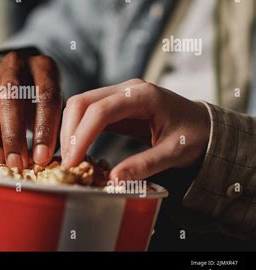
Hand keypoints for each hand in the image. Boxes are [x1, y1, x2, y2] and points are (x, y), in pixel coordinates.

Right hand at [0, 51, 61, 169]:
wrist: (19, 81)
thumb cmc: (40, 102)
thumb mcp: (54, 109)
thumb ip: (53, 129)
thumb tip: (42, 161)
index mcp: (43, 67)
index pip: (45, 95)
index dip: (44, 129)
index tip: (41, 158)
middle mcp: (13, 63)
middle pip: (9, 94)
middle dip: (12, 134)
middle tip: (16, 162)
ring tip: (0, 157)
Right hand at [60, 79, 210, 179]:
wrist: (204, 125)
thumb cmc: (195, 135)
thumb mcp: (175, 152)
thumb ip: (145, 165)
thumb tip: (113, 180)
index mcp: (143, 95)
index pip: (100, 110)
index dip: (82, 135)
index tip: (72, 161)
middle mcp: (126, 89)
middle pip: (82, 102)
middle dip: (69, 132)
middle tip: (66, 162)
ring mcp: (118, 94)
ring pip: (80, 105)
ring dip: (70, 131)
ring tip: (69, 158)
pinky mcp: (114, 105)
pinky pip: (87, 113)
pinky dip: (78, 130)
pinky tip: (77, 149)